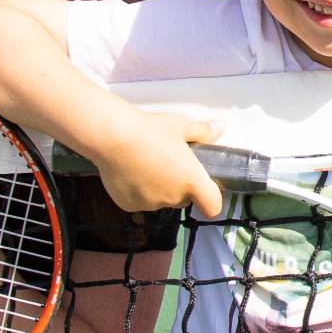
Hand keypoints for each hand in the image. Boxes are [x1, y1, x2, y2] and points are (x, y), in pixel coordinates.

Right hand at [92, 104, 227, 218]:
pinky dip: (137, 191)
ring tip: (145, 164)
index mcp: (191, 180)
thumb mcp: (180, 126)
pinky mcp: (129, 205)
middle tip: (168, 164)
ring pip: (160, 200)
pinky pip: (139, 201)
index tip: (206, 190)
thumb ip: (202, 131)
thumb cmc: (149, 129)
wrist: (112, 136)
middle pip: (184, 199)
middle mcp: (173, 197)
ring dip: (157, 188)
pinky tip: (130, 172)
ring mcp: (150, 204)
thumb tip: (220, 127)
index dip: (211, 201)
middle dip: (179, 186)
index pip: (212, 207)